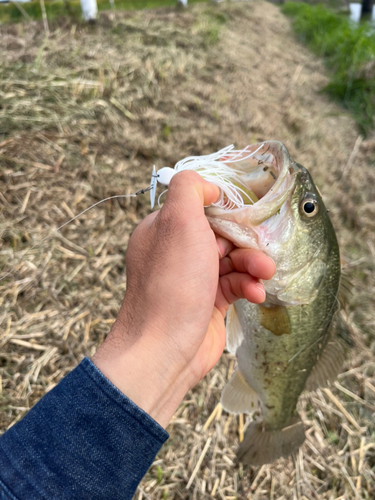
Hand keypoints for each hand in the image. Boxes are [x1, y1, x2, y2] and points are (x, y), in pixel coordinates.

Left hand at [92, 171, 274, 427]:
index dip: (226, 211)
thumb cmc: (172, 281)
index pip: (200, 209)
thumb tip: (209, 188)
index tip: (246, 216)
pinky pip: (235, 286)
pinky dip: (248, 287)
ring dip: (252, 265)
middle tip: (262, 251)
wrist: (165, 347)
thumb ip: (189, 189)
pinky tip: (256, 295)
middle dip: (245, 242)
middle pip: (221, 234)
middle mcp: (176, 252)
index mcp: (163, 229)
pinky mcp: (209, 303)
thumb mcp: (177, 221)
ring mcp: (193, 279)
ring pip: (232, 261)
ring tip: (265, 274)